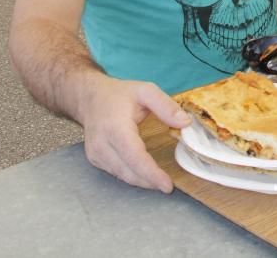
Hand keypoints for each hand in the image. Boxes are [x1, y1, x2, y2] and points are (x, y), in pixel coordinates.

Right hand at [78, 76, 190, 191]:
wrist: (90, 98)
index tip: (167, 185)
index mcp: (115, 127)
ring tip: (160, 182)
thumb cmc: (118, 94)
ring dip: (141, 181)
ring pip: (122, 175)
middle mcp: (101, 144)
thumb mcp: (146, 90)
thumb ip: (166, 106)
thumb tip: (185, 123)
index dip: (151, 173)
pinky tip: (145, 176)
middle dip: (149, 182)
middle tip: (169, 186)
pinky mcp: (95, 159)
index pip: (134, 157)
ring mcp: (95, 154)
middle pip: (128, 171)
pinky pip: (116, 172)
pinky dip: (132, 176)